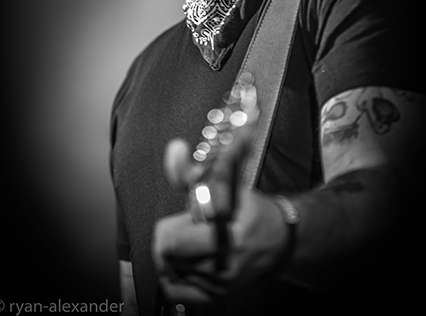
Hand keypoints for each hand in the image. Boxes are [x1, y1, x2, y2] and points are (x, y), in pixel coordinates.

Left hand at [151, 140, 289, 304]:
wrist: (279, 241)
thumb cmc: (254, 211)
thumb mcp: (229, 184)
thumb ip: (195, 171)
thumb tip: (174, 150)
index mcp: (227, 236)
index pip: (172, 241)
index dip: (169, 225)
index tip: (182, 216)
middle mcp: (223, 265)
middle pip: (166, 255)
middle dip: (169, 237)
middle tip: (183, 227)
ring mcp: (219, 285)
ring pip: (168, 269)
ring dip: (172, 253)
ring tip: (190, 241)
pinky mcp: (215, 296)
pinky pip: (174, 290)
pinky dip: (173, 274)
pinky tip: (186, 260)